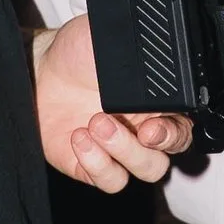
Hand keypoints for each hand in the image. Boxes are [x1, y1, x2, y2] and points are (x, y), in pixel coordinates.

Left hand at [33, 16, 190, 191]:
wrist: (40, 68)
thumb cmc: (77, 52)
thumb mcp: (109, 42)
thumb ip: (136, 55)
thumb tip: (151, 55)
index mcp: (156, 104)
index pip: (182, 128)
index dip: (173, 134)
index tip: (152, 125)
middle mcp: (141, 131)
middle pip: (165, 158)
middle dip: (147, 147)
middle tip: (121, 124)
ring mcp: (117, 150)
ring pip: (145, 172)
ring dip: (123, 152)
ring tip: (95, 123)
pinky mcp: (90, 165)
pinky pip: (110, 180)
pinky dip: (97, 164)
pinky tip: (79, 138)